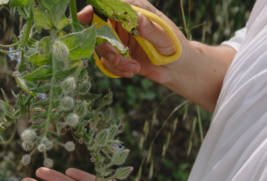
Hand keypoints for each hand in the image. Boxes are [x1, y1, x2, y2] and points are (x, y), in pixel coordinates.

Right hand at [77, 0, 235, 112]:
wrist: (179, 69)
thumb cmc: (177, 48)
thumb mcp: (166, 38)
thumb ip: (150, 29)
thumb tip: (137, 18)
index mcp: (135, 10)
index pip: (110, 5)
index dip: (94, 10)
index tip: (85, 17)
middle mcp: (125, 23)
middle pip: (99, 29)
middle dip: (105, 46)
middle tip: (117, 59)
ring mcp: (121, 40)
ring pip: (102, 49)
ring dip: (114, 62)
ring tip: (133, 68)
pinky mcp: (120, 56)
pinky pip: (108, 63)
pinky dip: (116, 70)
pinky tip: (131, 72)